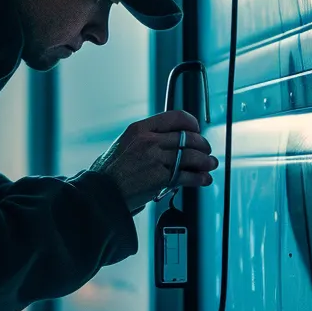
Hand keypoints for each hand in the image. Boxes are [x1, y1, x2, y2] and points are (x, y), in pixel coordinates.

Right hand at [89, 110, 217, 212]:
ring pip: (191, 156)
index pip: (175, 117)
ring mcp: (156, 159)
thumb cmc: (109, 172)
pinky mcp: (161, 178)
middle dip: (202, 144)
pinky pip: (188, 176)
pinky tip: (204, 179)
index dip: (191, 123)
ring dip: (205, 161)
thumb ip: (147, 139)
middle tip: (206, 149)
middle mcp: (150, 141)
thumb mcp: (125, 144)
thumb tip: (169, 140)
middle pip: (187, 137)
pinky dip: (200, 178)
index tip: (196, 129)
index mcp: (140, 129)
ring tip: (210, 164)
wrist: (101, 193)